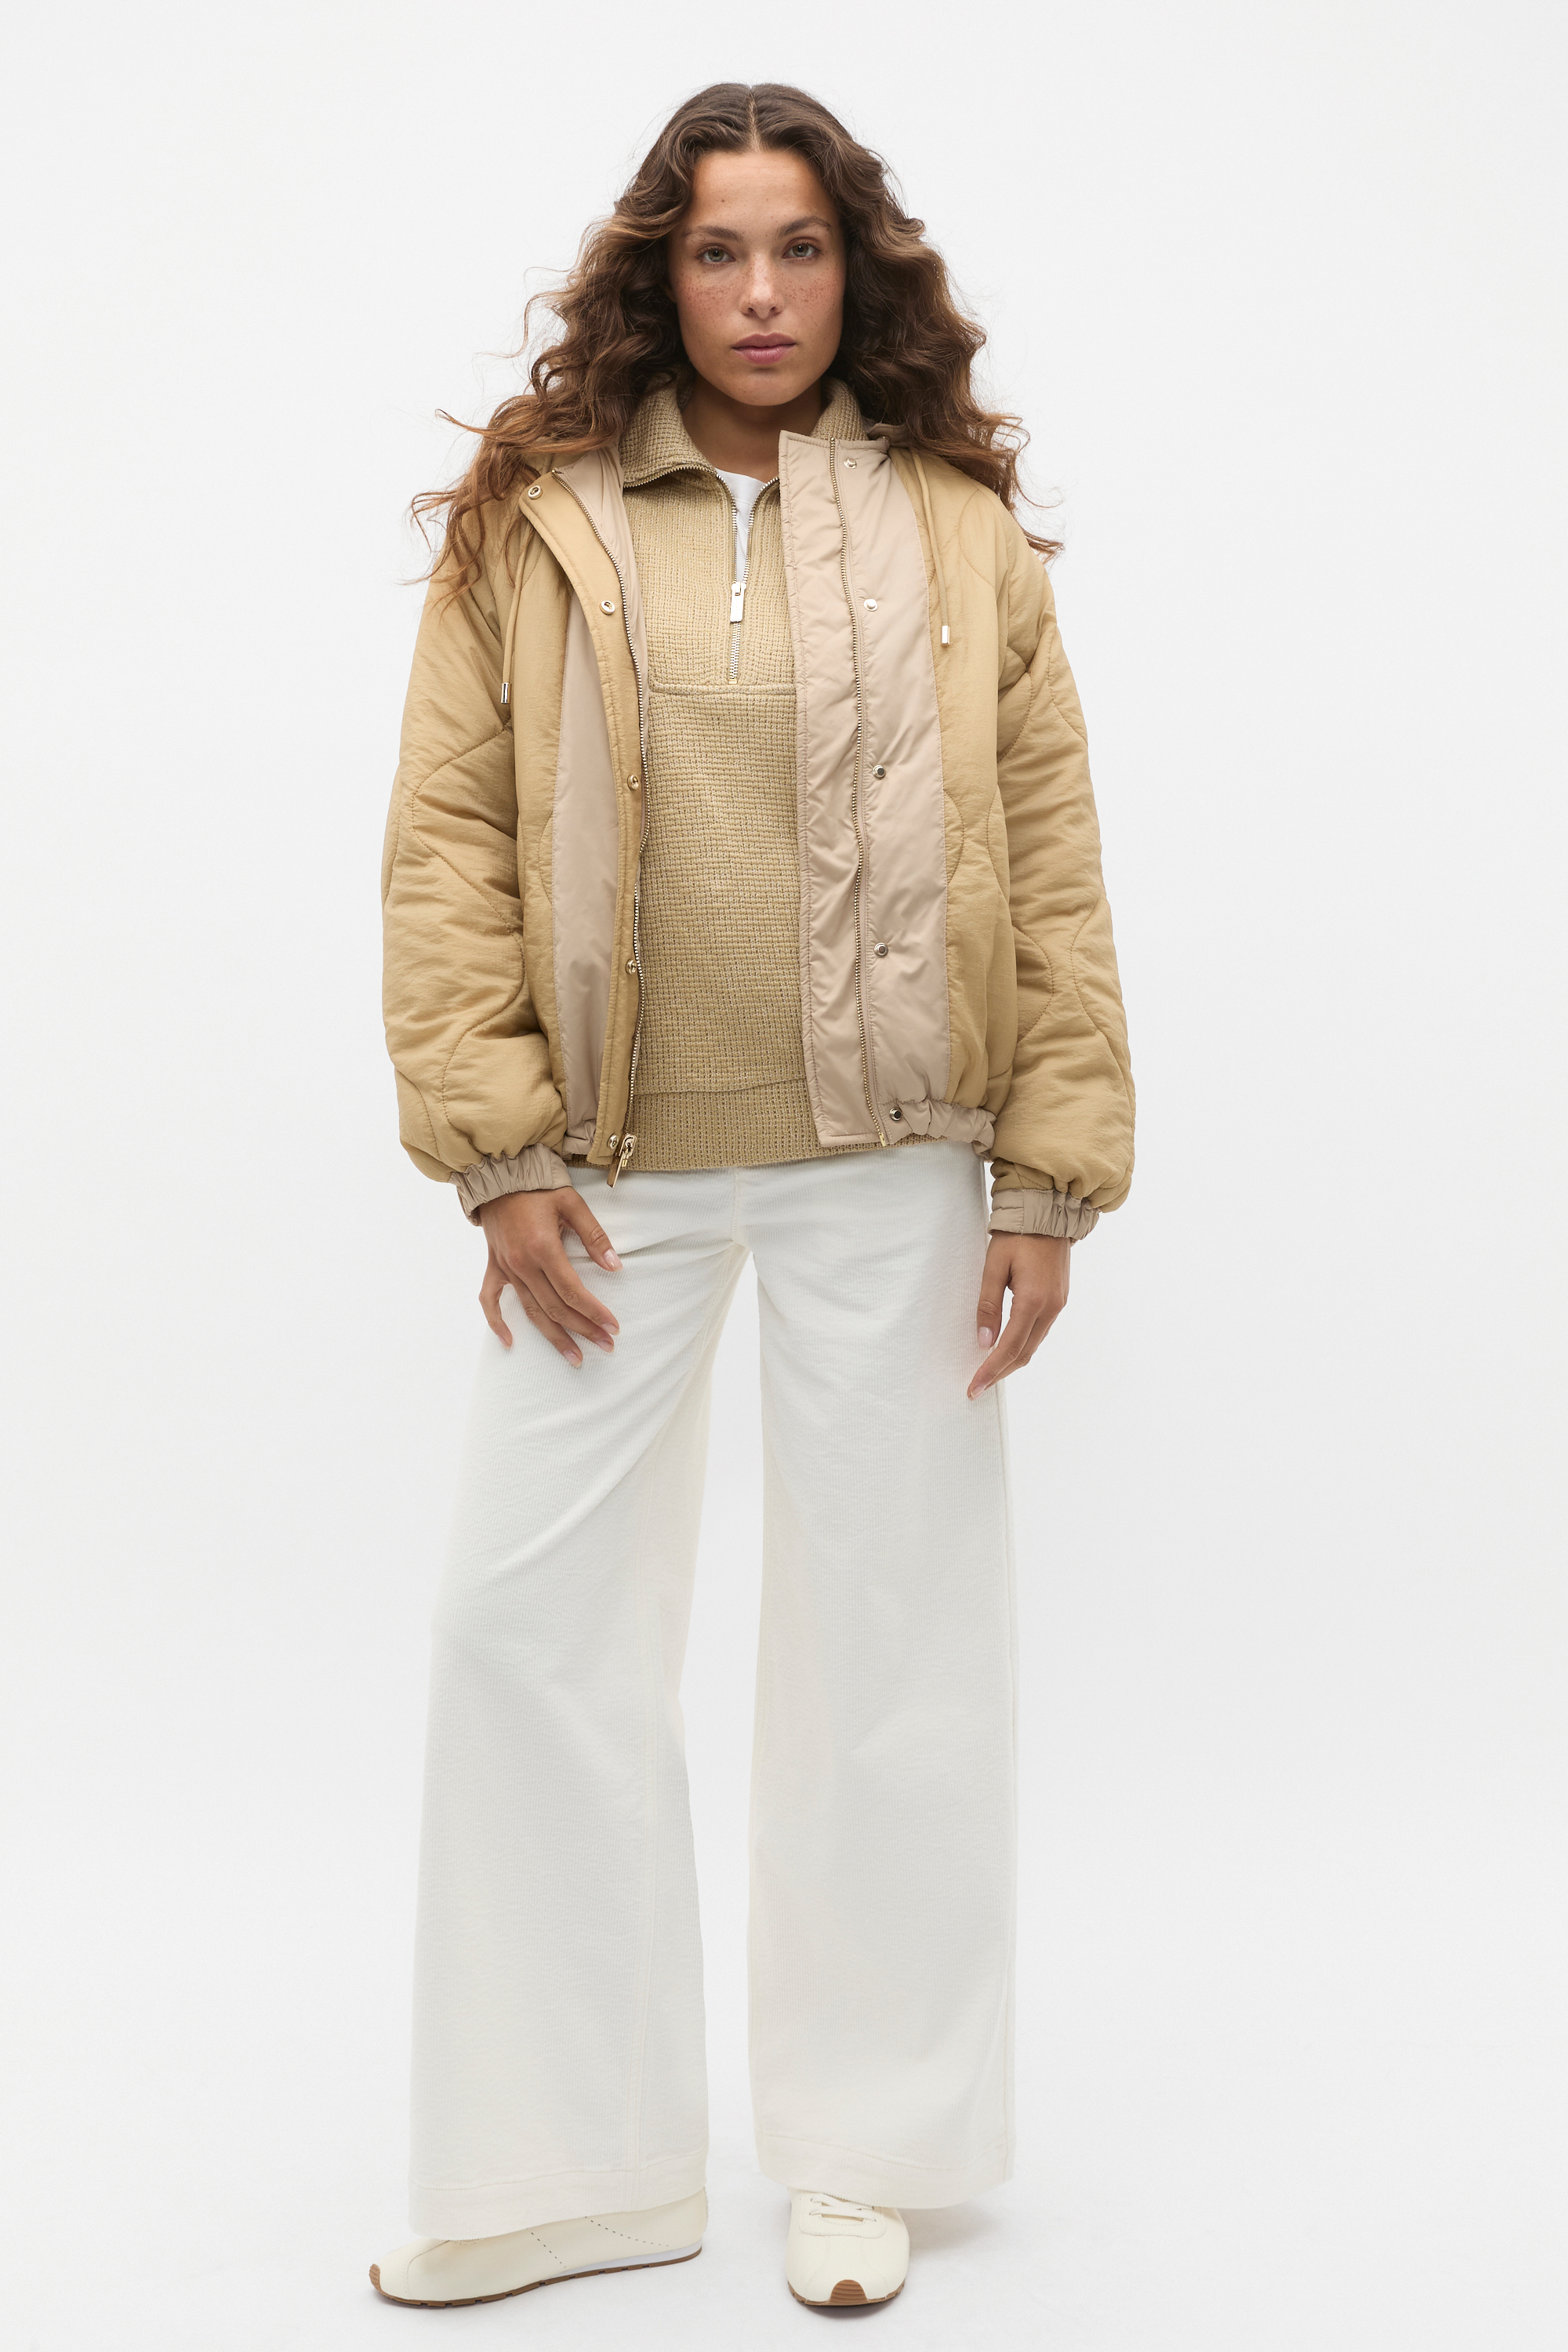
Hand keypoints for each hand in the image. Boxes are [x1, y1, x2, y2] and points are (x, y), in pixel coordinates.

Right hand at [477, 1187, 621, 1363]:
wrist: (499, 1175)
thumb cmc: (538, 1187)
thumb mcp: (572, 1204)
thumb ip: (594, 1237)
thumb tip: (615, 1266)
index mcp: (544, 1249)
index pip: (573, 1291)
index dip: (595, 1312)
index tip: (613, 1327)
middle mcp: (523, 1264)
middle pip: (556, 1308)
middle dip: (583, 1329)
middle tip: (605, 1346)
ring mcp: (506, 1268)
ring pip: (531, 1311)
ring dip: (553, 1337)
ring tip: (574, 1357)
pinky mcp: (494, 1266)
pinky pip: (490, 1300)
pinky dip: (497, 1322)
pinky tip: (509, 1342)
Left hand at [969, 1233, 1069, 1396]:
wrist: (1049, 1213)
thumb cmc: (1017, 1235)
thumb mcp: (994, 1266)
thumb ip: (987, 1305)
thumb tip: (984, 1342)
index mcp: (1033, 1301)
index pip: (1009, 1348)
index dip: (990, 1371)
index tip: (973, 1387)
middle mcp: (1050, 1308)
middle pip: (1023, 1353)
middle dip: (999, 1373)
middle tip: (977, 1386)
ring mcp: (1058, 1305)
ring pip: (1033, 1345)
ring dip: (1011, 1361)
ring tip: (988, 1372)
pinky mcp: (1059, 1300)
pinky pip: (1039, 1332)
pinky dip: (1021, 1346)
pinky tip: (1006, 1348)